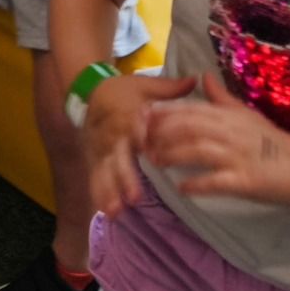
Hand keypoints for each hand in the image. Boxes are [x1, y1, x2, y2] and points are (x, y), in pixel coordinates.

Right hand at [84, 71, 197, 217]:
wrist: (91, 92)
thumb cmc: (124, 91)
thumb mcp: (145, 85)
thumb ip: (171, 88)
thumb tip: (197, 79)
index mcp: (127, 115)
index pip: (132, 125)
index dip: (137, 135)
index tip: (144, 147)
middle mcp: (113, 134)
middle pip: (117, 156)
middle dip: (124, 176)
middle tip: (135, 197)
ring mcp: (101, 149)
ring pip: (105, 171)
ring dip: (110, 190)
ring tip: (117, 210)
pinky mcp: (95, 159)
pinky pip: (96, 178)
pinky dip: (100, 194)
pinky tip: (107, 211)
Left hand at [144, 71, 289, 205]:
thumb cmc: (271, 141)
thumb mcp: (246, 114)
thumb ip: (221, 98)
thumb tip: (203, 76)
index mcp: (228, 115)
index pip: (189, 109)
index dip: (164, 113)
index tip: (142, 117)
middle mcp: (230, 131)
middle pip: (188, 127)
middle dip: (161, 134)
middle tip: (141, 144)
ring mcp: (237, 156)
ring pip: (197, 150)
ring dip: (172, 156)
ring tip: (155, 163)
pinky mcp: (245, 181)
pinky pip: (216, 181)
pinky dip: (197, 184)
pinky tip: (182, 188)